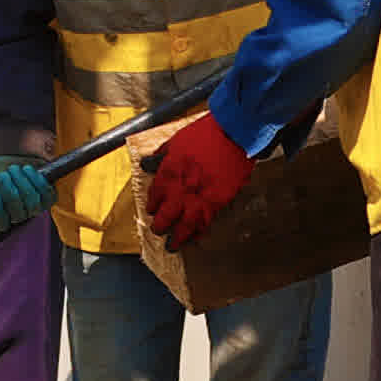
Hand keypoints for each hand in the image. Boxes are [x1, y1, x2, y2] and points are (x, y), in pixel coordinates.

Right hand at [0, 155, 54, 233]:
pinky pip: (47, 195)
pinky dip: (38, 180)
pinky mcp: (48, 198)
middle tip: (5, 173)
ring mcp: (34, 208)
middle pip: (19, 213)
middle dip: (12, 192)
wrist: (14, 155)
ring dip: (24, 183)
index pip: (1, 223)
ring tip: (16, 168)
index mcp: (0, 214)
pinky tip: (30, 170)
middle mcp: (18, 215)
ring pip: (33, 204)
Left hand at [142, 117, 253, 243]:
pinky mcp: (219, 201)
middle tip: (158, 231)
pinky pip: (206, 221)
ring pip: (186, 224)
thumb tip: (147, 165)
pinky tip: (195, 237)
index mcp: (169, 172)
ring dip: (178, 237)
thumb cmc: (204, 134)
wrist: (233, 135)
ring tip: (172, 246)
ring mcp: (201, 197)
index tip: (151, 210)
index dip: (152, 204)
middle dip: (160, 226)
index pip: (156, 194)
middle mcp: (182, 189)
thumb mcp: (175, 141)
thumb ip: (161, 157)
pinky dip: (199, 231)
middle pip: (167, 215)